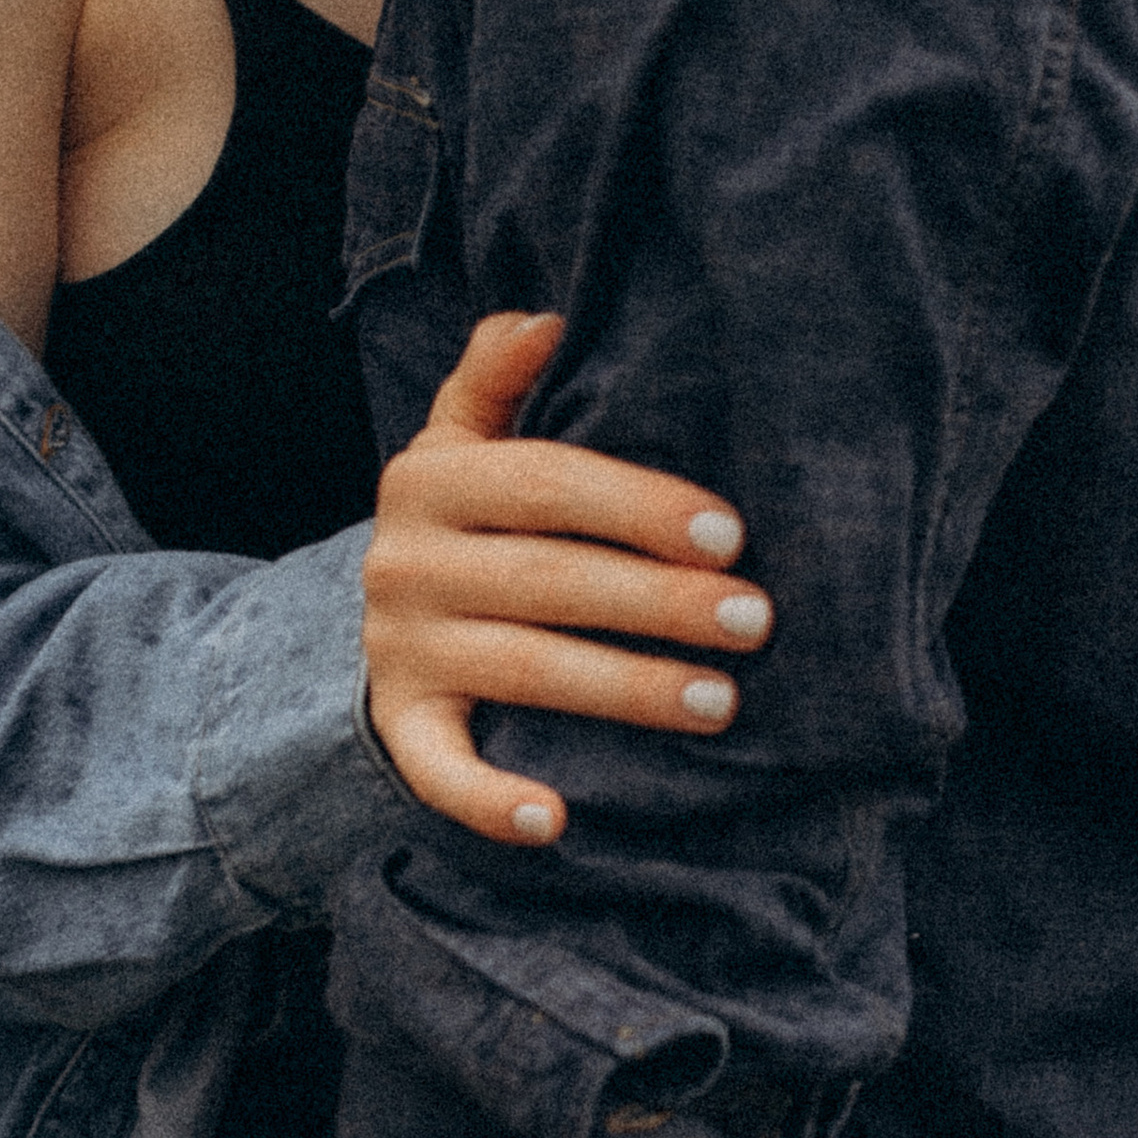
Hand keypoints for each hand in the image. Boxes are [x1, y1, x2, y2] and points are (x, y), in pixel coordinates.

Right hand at [363, 310, 773, 844]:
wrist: (380, 609)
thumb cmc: (471, 515)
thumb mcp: (467, 437)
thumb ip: (498, 376)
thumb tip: (546, 316)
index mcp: (430, 478)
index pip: (547, 484)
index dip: (641, 506)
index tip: (732, 534)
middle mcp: (402, 561)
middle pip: (549, 580)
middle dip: (659, 602)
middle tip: (756, 621)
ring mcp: (398, 647)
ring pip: (521, 669)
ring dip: (623, 690)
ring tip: (720, 703)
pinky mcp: (401, 723)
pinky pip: (438, 768)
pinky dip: (489, 799)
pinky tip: (555, 821)